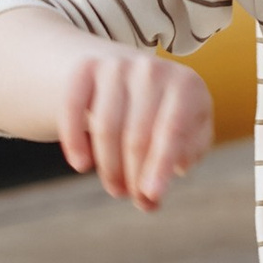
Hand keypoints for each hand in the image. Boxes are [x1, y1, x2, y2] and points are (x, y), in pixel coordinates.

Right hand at [59, 45, 213, 210]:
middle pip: (137, 135)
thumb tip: (156, 188)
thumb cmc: (168, 111)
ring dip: (109, 167)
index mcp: (186, 84)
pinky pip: (72, 108)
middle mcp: (152, 69)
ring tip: (117, 189)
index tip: (152, 197)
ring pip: (106, 128)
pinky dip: (74, 140)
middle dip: (134, 175)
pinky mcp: (86, 67)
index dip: (160, 166)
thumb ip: (185, 156)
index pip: (171, 131)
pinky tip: (81, 165)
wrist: (133, 71)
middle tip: (134, 197)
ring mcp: (117, 65)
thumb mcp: (190, 127)